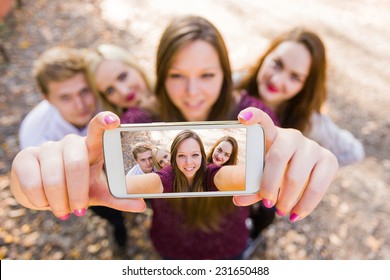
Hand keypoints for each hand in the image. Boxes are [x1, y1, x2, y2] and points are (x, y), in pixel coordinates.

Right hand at [10, 112, 145, 219]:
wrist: (43, 189)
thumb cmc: (77, 187)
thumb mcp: (98, 191)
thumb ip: (118, 197)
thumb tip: (141, 205)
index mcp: (91, 147)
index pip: (98, 129)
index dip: (104, 122)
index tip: (114, 120)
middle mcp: (70, 143)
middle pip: (75, 162)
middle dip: (77, 193)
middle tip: (79, 211)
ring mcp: (46, 147)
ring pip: (53, 176)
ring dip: (58, 201)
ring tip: (63, 210)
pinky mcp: (26, 157)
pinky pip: (32, 182)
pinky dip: (40, 200)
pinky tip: (44, 202)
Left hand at [233, 107, 337, 221]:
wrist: (304, 171)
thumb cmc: (275, 172)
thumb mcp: (261, 176)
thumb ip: (250, 186)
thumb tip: (238, 199)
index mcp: (271, 135)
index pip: (263, 121)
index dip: (254, 117)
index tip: (243, 118)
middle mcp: (293, 136)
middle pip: (277, 158)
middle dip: (269, 185)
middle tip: (267, 204)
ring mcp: (313, 146)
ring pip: (297, 175)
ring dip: (287, 199)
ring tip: (280, 212)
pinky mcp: (329, 160)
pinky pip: (318, 186)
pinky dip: (306, 205)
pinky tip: (296, 215)